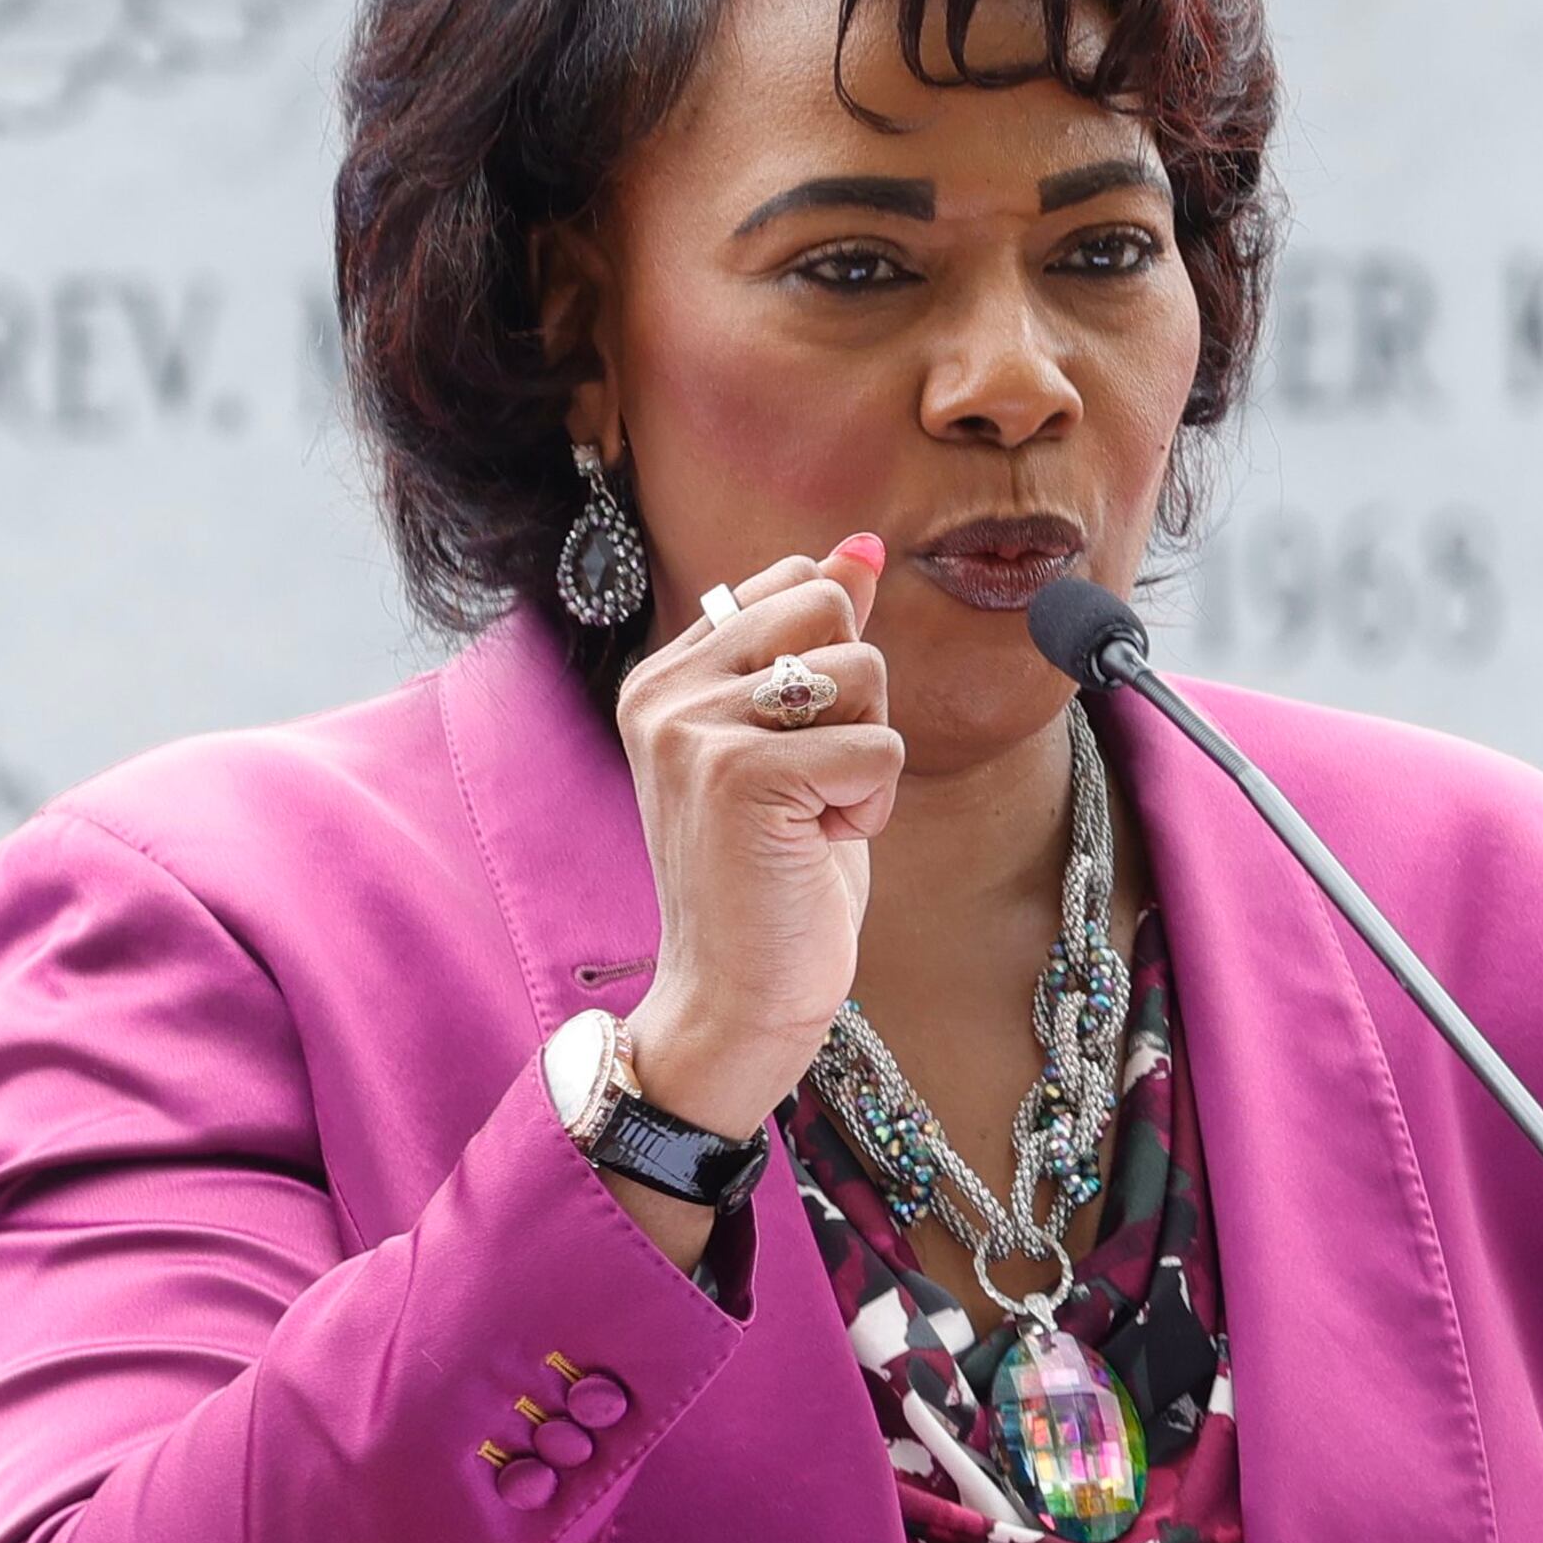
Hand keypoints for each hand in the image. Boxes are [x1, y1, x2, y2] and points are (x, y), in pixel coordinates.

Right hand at [610, 536, 897, 1149]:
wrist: (734, 997)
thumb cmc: (773, 876)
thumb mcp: (798, 742)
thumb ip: (817, 641)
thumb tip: (864, 546)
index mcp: (668, 672)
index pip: (796, 584)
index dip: (834, 666)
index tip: (797, 748)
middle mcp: (666, 688)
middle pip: (832, 612)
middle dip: (859, 702)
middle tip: (814, 783)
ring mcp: (695, 728)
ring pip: (863, 673)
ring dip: (867, 756)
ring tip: (812, 818)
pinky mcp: (740, 774)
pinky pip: (876, 746)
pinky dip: (871, 804)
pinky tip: (819, 845)